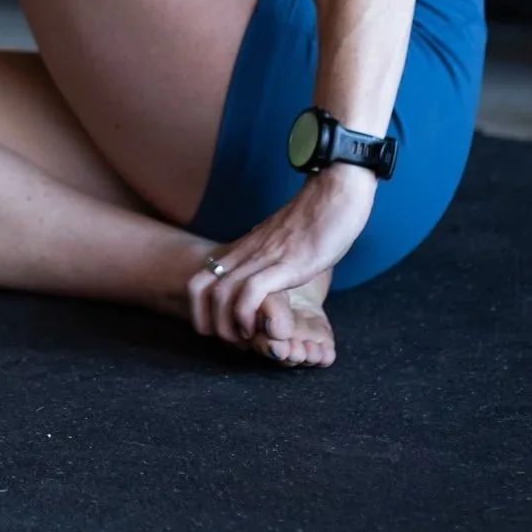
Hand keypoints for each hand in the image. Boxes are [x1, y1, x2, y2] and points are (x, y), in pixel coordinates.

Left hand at [187, 164, 376, 345]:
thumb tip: (268, 278)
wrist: (334, 191)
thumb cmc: (316, 217)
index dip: (199, 308)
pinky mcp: (285, 263)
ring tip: (247, 338)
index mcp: (243, 249)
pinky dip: (249, 316)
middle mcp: (245, 253)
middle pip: (197, 287)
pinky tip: (265, 328)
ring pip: (220, 293)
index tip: (220, 328)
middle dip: (206, 321)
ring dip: (228, 325)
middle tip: (230, 340)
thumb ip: (269, 258)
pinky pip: (250, 292)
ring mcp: (262, 257)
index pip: (198, 278)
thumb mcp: (281, 242)